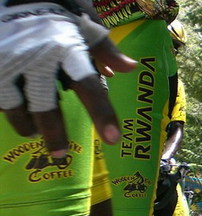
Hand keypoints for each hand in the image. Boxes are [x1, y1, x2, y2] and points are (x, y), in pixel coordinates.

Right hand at [0, 3, 136, 156]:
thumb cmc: (55, 4)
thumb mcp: (83, 19)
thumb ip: (105, 48)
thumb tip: (130, 69)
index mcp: (66, 48)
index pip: (88, 87)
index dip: (102, 114)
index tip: (113, 140)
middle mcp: (36, 58)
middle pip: (46, 108)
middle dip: (54, 135)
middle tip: (60, 154)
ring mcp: (7, 61)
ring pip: (16, 107)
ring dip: (26, 125)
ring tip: (33, 134)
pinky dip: (8, 108)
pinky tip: (15, 114)